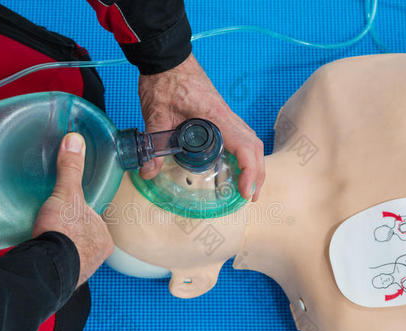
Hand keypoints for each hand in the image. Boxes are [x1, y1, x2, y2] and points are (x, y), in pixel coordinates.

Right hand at [33, 133, 112, 286]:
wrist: (44, 270)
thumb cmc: (63, 234)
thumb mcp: (66, 194)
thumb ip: (70, 169)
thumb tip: (74, 141)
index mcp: (104, 238)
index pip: (95, 220)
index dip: (81, 214)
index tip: (68, 211)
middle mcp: (96, 257)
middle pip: (82, 237)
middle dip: (69, 232)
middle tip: (53, 224)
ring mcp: (79, 271)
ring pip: (70, 254)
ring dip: (58, 248)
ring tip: (43, 238)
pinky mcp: (61, 283)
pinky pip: (56, 267)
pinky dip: (48, 261)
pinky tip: (38, 254)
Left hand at [138, 53, 264, 200]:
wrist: (167, 58)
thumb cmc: (164, 81)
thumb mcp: (156, 115)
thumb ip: (153, 145)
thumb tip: (147, 172)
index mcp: (216, 116)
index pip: (244, 146)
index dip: (249, 171)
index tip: (245, 191)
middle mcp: (227, 116)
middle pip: (255, 147)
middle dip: (257, 174)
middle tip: (250, 197)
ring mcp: (226, 115)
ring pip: (252, 142)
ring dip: (255, 165)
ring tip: (248, 187)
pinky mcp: (220, 116)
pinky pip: (241, 137)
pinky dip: (245, 155)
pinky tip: (237, 168)